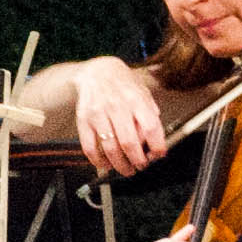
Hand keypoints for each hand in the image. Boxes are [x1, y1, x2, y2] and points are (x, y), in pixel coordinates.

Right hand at [73, 63, 170, 177]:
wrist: (97, 71)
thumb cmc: (123, 84)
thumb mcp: (143, 93)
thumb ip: (151, 116)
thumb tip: (156, 143)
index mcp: (136, 100)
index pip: (150, 128)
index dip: (156, 147)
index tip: (157, 155)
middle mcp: (117, 106)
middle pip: (129, 143)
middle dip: (138, 161)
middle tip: (140, 166)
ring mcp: (98, 114)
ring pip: (110, 149)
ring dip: (120, 165)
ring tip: (125, 169)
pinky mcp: (84, 120)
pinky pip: (89, 147)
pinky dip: (98, 161)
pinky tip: (105, 164)